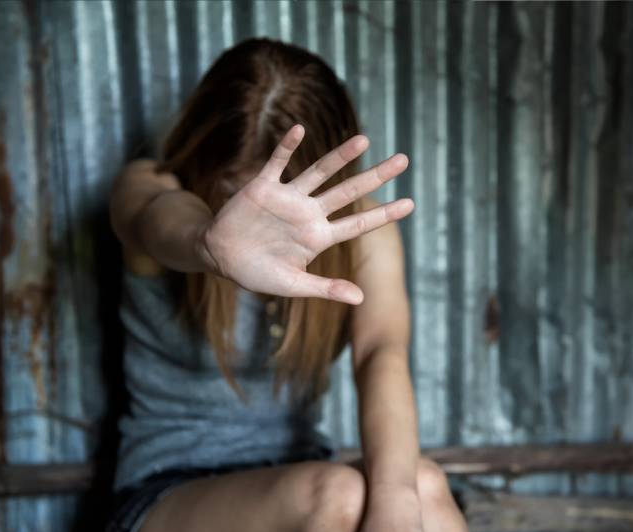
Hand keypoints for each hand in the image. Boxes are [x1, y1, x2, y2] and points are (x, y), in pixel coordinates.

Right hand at [200, 124, 412, 303]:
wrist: (221, 257)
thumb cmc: (258, 273)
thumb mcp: (293, 285)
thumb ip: (326, 288)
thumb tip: (361, 299)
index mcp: (319, 237)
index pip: (359, 223)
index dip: (384, 214)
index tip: (411, 204)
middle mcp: (309, 213)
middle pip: (348, 191)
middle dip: (376, 176)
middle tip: (403, 159)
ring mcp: (288, 198)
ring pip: (320, 172)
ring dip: (340, 156)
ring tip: (364, 140)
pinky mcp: (263, 187)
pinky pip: (277, 163)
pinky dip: (287, 147)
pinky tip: (299, 130)